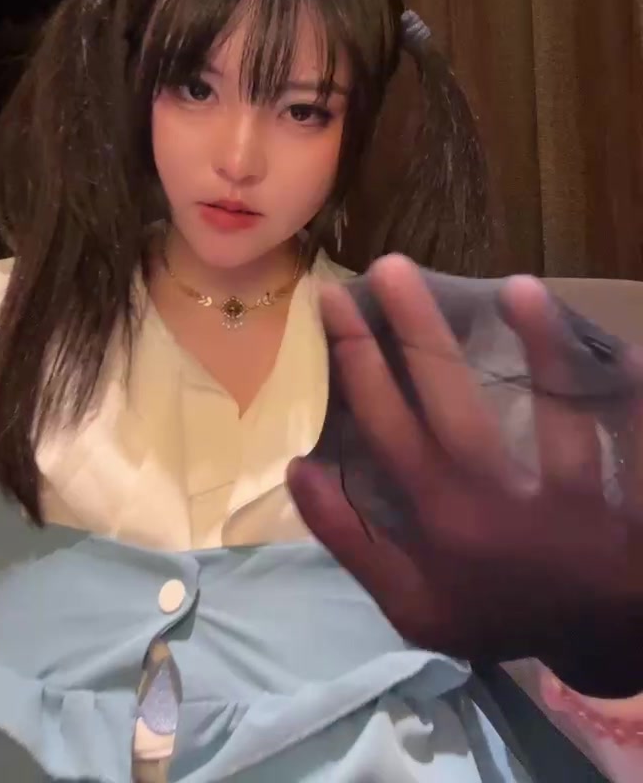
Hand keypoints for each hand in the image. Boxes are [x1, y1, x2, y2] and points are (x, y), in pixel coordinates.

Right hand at [287, 256, 642, 696]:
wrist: (588, 642)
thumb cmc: (493, 611)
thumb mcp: (409, 602)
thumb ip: (351, 540)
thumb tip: (298, 469)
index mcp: (438, 515)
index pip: (385, 424)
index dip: (355, 359)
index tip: (333, 298)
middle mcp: (495, 499)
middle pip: (451, 401)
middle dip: (418, 329)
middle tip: (393, 265)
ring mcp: (563, 497)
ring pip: (549, 414)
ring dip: (537, 351)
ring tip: (517, 286)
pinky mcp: (620, 498)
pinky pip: (630, 442)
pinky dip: (630, 399)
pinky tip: (627, 350)